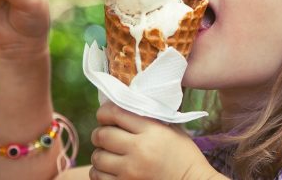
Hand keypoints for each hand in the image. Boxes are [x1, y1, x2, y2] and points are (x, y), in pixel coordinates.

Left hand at [90, 102, 219, 179]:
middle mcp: (139, 150)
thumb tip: (123, 107)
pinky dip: (99, 171)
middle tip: (105, 134)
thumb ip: (148, 118)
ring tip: (108, 153)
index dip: (105, 112)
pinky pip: (98, 176)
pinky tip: (109, 168)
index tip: (105, 115)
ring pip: (97, 157)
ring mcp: (130, 171)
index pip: (116, 113)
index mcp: (152, 131)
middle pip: (102, 135)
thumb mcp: (171, 130)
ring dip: (100, 153)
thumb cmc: (184, 155)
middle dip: (100, 133)